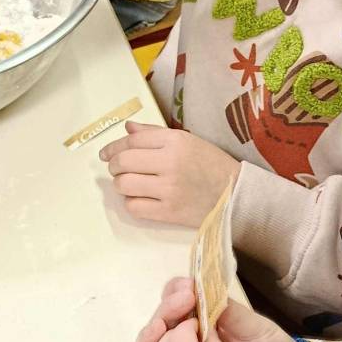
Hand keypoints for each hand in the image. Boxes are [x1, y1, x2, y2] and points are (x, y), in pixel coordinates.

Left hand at [100, 123, 237, 226]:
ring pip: (124, 185)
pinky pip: (134, 207)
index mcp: (176, 141)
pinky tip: (140, 199)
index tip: (106, 154)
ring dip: (121, 184)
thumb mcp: (187, 141)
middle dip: (114, 166)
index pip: (132, 140)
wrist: (235, 194)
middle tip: (117, 170)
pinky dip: (132, 203)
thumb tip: (127, 129)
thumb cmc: (210, 164)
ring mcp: (169, 189)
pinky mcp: (169, 212)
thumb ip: (154, 134)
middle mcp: (171, 162)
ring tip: (129, 184)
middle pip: (123, 162)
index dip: (113, 147)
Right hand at [134, 279, 310, 341]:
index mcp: (201, 318)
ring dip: (151, 338)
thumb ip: (227, 312)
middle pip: (158, 324)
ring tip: (162, 328)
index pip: (173, 299)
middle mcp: (185, 341)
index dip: (174, 292)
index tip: (188, 291)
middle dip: (164, 312)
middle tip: (179, 306)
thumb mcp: (254, 328)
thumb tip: (199, 291)